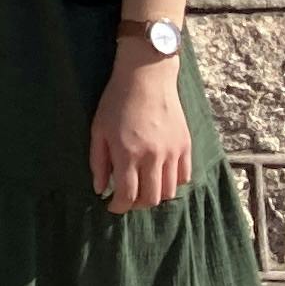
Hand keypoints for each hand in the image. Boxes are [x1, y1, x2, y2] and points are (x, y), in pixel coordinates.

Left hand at [92, 47, 194, 213]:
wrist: (147, 78)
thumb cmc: (116, 102)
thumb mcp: (98, 130)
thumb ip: (98, 162)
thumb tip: (100, 188)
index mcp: (128, 154)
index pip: (127, 196)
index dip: (118, 207)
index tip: (111, 206)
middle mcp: (153, 157)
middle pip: (151, 199)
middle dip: (136, 205)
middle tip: (126, 199)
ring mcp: (172, 152)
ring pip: (169, 191)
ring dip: (155, 196)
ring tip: (143, 189)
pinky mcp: (186, 145)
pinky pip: (185, 176)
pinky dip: (173, 183)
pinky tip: (160, 176)